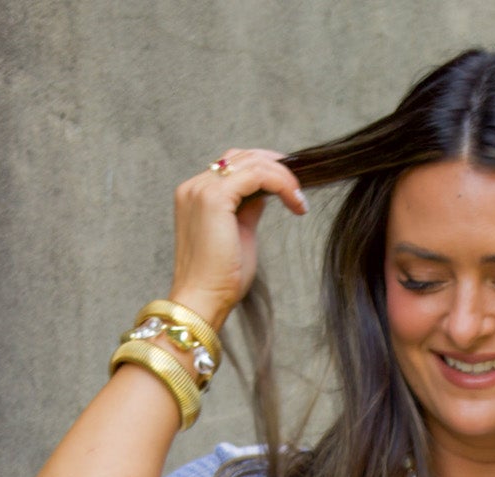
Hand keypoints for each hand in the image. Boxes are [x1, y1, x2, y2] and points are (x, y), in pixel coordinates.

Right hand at [167, 147, 307, 331]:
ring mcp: (202, 189)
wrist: (203, 301)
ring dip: (282, 176)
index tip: (290, 188)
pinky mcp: (215, 198)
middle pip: (241, 157)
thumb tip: (266, 193)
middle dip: (275, 168)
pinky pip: (257, 175)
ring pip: (252, 162)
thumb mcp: (239, 234)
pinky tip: (295, 202)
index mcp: (196, 195)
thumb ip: (248, 209)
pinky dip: (281, 183)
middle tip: (299, 190)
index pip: (232, 166)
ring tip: (299, 201)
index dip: (264, 170)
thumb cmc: (220, 280)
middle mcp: (195, 187)